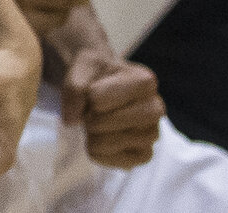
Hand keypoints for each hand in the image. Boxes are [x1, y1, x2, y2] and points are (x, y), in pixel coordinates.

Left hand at [61, 48, 164, 167]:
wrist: (100, 86)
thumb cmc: (95, 74)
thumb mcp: (81, 66)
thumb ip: (74, 87)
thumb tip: (71, 121)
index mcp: (144, 80)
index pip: (98, 99)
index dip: (87, 97)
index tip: (92, 92)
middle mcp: (155, 108)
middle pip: (108, 123)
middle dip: (91, 118)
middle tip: (91, 112)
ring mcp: (152, 133)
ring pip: (110, 143)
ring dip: (93, 136)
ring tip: (96, 124)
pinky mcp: (144, 154)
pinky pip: (118, 162)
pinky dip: (100, 153)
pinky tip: (99, 139)